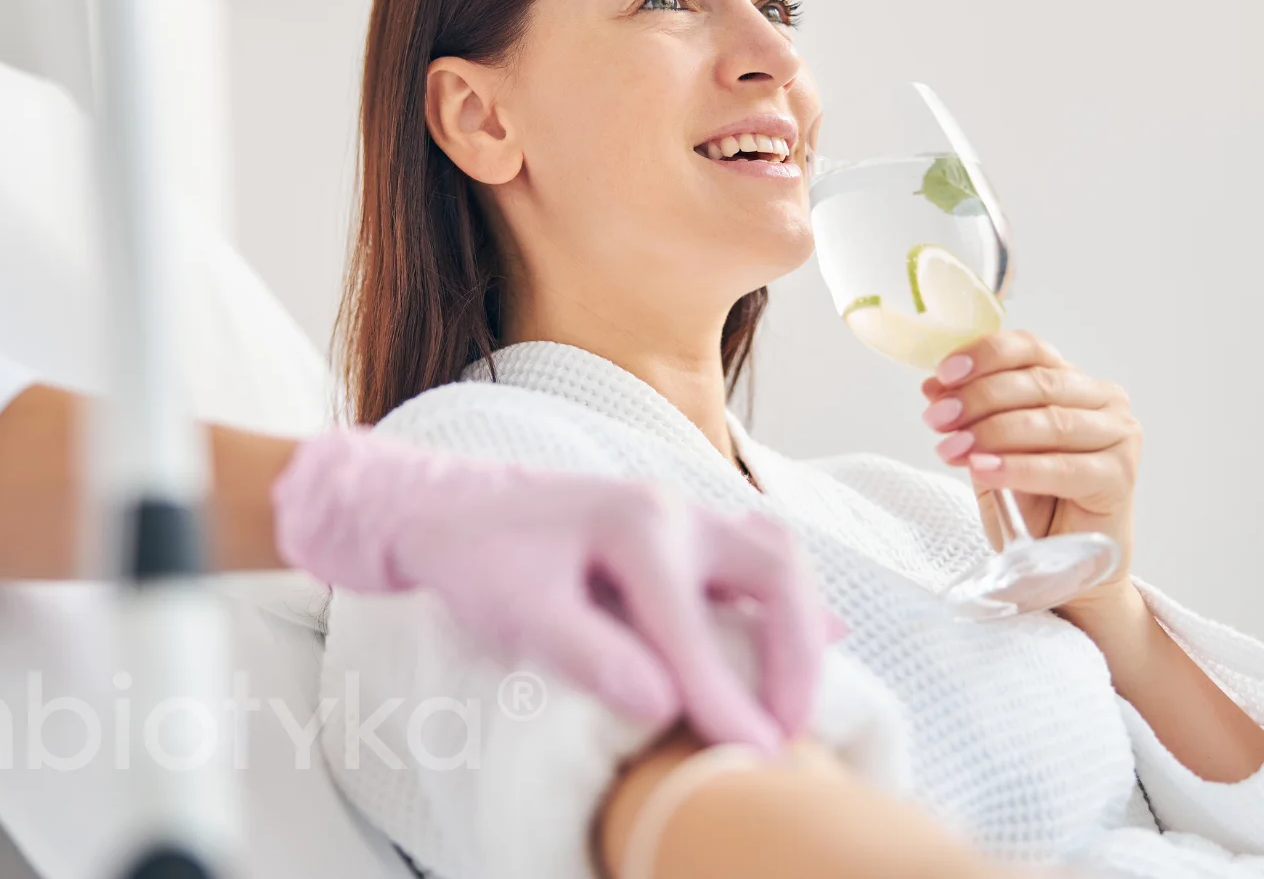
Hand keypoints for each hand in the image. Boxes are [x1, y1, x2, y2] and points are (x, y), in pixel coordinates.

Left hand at [271, 428, 830, 751]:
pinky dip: (790, 602)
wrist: (445, 507)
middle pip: (774, 568)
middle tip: (790, 727)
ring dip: (799, 626)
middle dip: (794, 651)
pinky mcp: (682, 531)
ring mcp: (682, 513)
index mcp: (633, 523)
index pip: (692, 622)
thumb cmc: (474, 555)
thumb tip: (658, 703)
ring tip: (795, 701)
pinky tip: (818, 640)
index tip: (752, 755)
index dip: (724, 694)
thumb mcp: (514, 608)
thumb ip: (585, 652)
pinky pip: (759, 557)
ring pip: (775, 556)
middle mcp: (672, 508)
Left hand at [921, 330, 1141, 616]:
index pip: (1030, 349)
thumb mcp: (989, 452)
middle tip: (937, 418)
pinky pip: (1062, 468)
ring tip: (952, 448)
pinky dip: (1017, 467)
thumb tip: (933, 386)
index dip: (986, 355)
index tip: (944, 374)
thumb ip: (970, 417)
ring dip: (992, 432)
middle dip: (978, 399)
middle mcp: (1104, 401)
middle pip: (1036, 384)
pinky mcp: (1120, 477)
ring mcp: (1118, 437)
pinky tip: (982, 470)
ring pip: (1048, 422)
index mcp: (1073, 382)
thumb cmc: (1033, 504)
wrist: (1065, 566)